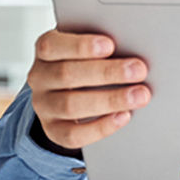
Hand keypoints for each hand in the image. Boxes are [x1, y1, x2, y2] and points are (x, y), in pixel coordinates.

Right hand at [26, 29, 150, 149]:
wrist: (71, 89)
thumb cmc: (87, 59)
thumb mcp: (88, 45)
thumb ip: (102, 44)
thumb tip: (133, 44)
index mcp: (45, 50)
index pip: (52, 46)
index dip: (80, 46)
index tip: (110, 45)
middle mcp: (39, 78)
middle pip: (66, 75)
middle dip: (106, 72)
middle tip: (138, 70)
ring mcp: (44, 106)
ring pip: (70, 106)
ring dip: (110, 100)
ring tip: (139, 95)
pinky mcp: (53, 130)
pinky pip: (73, 135)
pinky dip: (101, 127)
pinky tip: (124, 116)